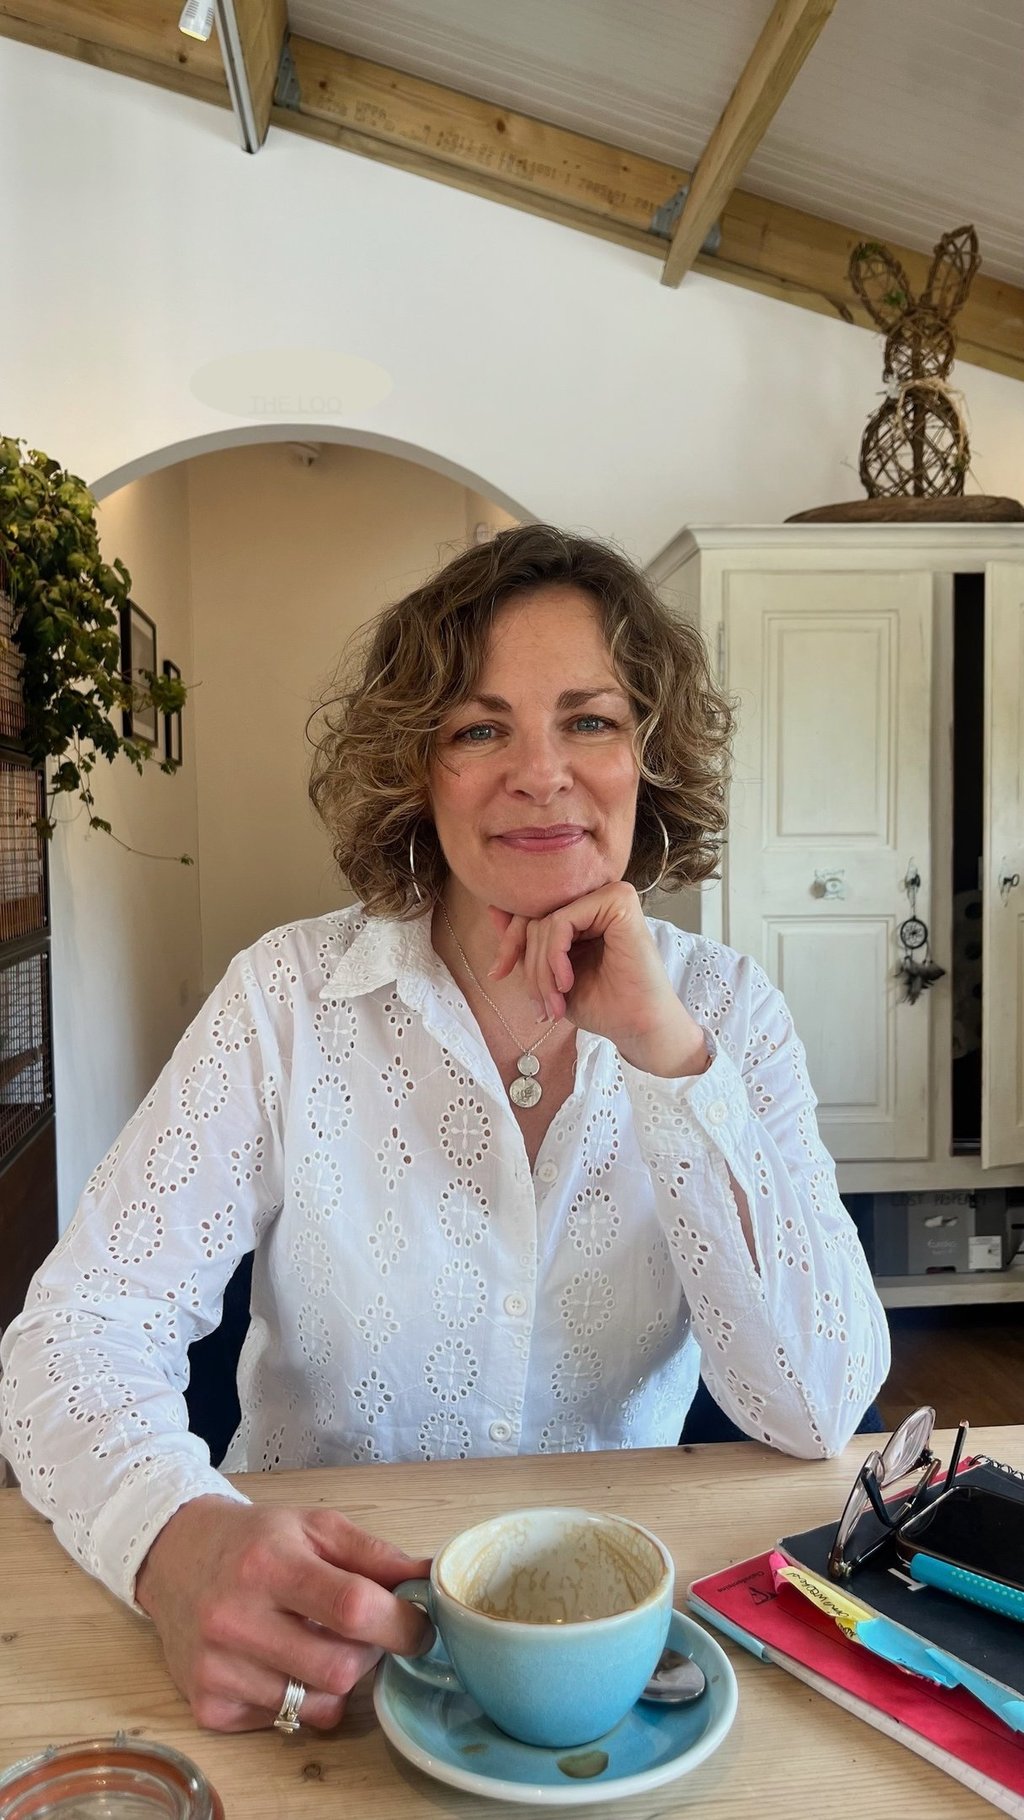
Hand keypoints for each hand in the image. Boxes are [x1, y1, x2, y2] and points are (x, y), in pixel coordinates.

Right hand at [135, 1495, 432, 1732]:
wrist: (175, 1556)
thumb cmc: (255, 1540)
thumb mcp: (315, 1527)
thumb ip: (375, 1554)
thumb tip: (430, 1578)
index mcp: (269, 1564)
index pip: (352, 1608)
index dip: (400, 1624)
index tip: (418, 1626)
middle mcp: (236, 1619)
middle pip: (339, 1668)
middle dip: (369, 1655)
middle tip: (364, 1634)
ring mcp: (217, 1668)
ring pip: (317, 1705)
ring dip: (336, 1679)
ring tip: (319, 1643)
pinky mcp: (208, 1705)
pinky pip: (285, 1722)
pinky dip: (300, 1698)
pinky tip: (283, 1662)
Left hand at [487, 882, 708, 1076]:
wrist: (638, 1027)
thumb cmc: (601, 1003)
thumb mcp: (548, 973)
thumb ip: (525, 943)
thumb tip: (493, 909)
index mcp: (584, 911)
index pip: (532, 914)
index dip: (510, 944)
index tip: (498, 974)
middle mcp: (597, 896)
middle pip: (535, 917)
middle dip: (529, 965)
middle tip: (540, 1004)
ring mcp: (609, 895)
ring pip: (546, 922)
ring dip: (542, 970)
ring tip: (555, 1003)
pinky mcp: (618, 901)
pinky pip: (562, 921)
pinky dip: (555, 957)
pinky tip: (566, 982)